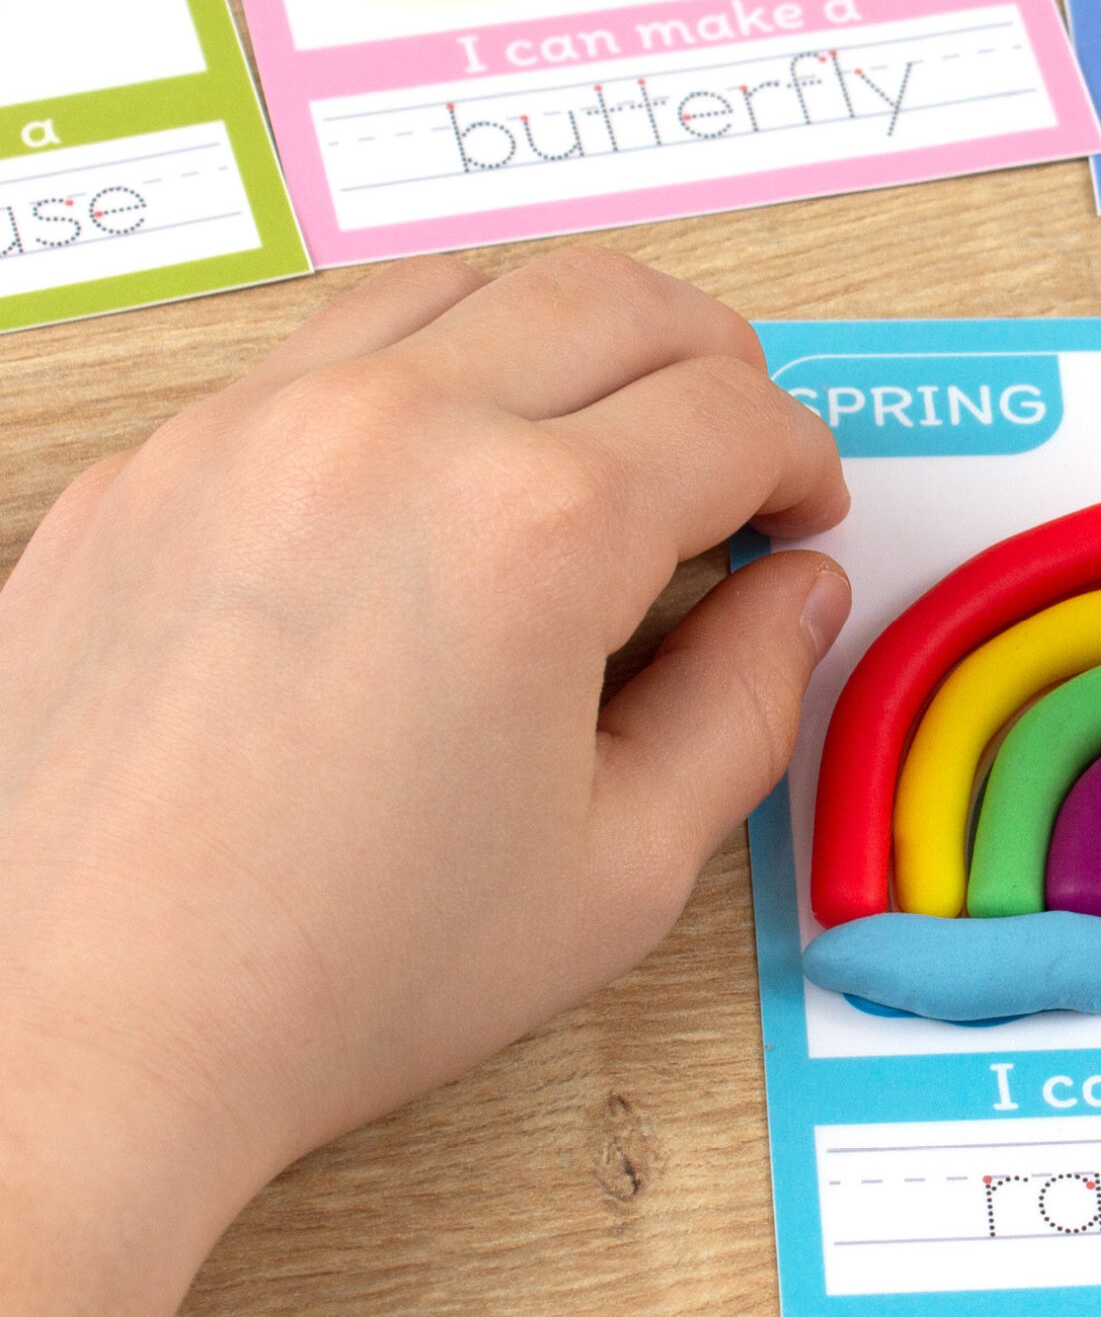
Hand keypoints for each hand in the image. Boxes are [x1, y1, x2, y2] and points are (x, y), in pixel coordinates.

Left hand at [0, 250, 848, 1316]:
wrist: (80, 1031)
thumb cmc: (329, 974)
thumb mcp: (620, 870)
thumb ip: (744, 705)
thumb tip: (794, 599)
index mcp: (535, 529)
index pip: (736, 415)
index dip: (802, 462)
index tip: (797, 513)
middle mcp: (394, 434)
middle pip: (619, 301)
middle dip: (716, 366)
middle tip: (731, 449)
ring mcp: (255, 430)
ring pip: (465, 286)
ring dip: (566, 341)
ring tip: (589, 440)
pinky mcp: (156, 463)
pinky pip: (323, 353)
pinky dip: (417, 383)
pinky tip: (428, 493)